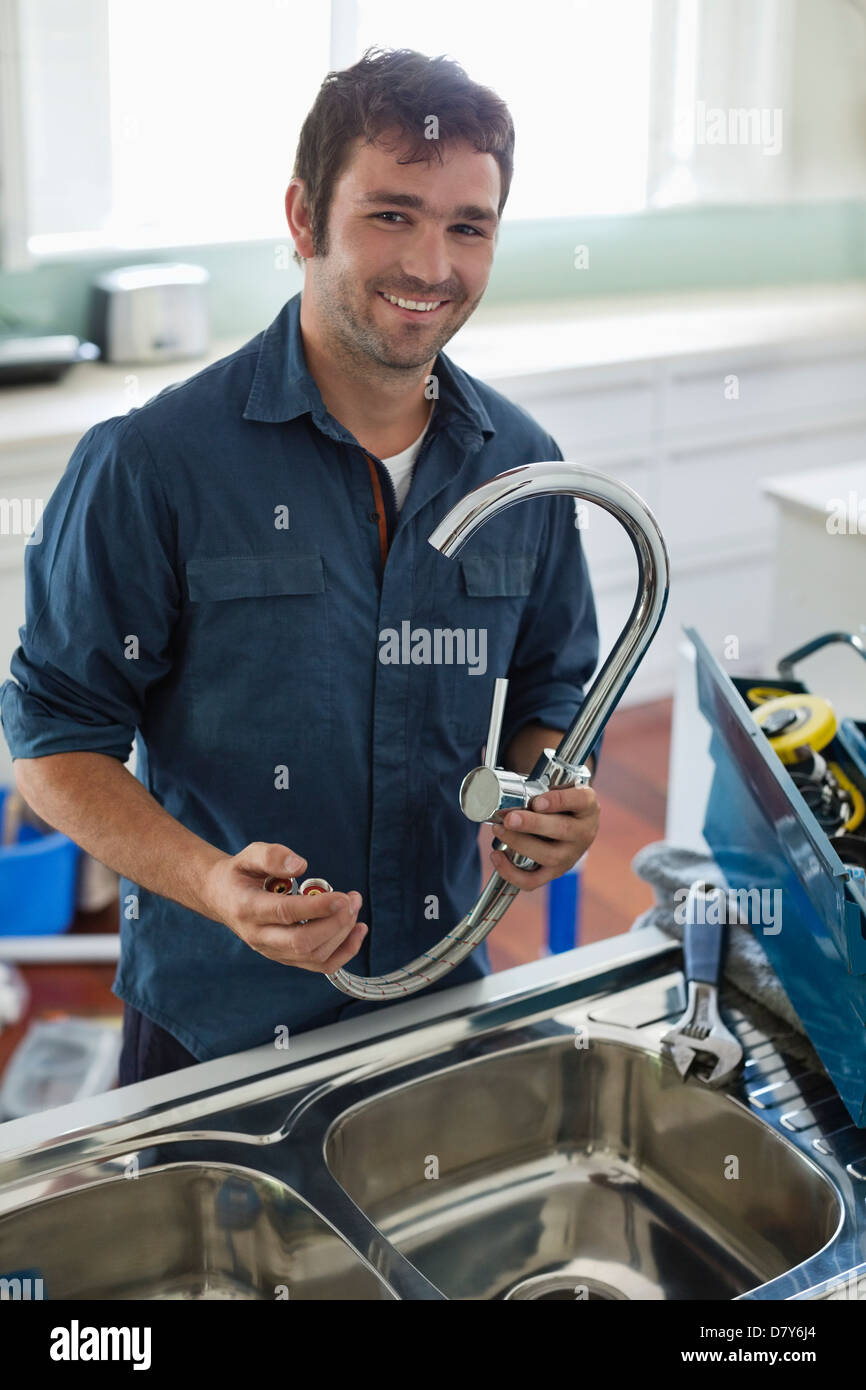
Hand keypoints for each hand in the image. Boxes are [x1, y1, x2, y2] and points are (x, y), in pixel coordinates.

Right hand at [202, 842, 366, 971]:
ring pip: (312, 956)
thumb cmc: (240, 875)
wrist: (223, 898)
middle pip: (301, 942)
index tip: (343, 896)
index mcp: (248, 908)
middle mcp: (259, 936)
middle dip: (335, 923)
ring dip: (342, 934)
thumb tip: (300, 865)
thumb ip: (272, 855)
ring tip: (354, 907)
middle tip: (352, 900)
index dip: (318, 908)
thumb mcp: (249, 855)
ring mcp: (272, 951)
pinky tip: (357, 931)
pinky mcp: (286, 957)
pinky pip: (318, 965)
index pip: (286, 913)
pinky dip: (343, 952)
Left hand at [489, 785, 599, 890]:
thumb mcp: (560, 788)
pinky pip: (534, 880)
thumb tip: (508, 792)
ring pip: (549, 856)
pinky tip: (496, 855)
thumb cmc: (560, 803)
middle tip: (510, 818)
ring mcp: (571, 856)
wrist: (572, 825)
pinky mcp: (556, 872)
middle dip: (533, 824)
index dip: (559, 801)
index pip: (581, 800)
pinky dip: (512, 872)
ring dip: (520, 843)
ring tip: (499, 830)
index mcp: (587, 806)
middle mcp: (584, 832)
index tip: (537, 802)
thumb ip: (543, 788)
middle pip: (562, 830)